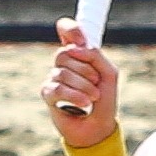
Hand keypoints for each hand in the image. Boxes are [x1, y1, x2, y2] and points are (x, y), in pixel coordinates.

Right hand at [42, 18, 119, 143]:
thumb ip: (95, 55)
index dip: (70, 29)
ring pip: (62, 72)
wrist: (99, 127)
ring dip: (84, 86)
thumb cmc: (105, 99)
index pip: (66, 30)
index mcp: (79, 54)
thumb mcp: (108, 73)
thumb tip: (75, 47)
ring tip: (93, 97)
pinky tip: (84, 104)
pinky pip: (57, 88)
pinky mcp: (48, 94)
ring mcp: (53, 78)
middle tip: (96, 83)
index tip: (81, 40)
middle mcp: (63, 63)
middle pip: (64, 53)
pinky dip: (74, 96)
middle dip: (86, 69)